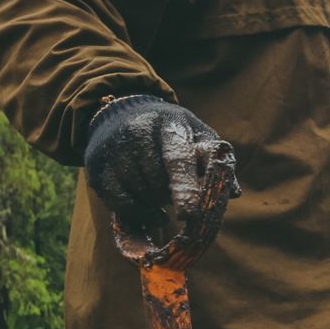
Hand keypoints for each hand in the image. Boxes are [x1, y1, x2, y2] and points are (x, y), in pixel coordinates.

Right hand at [84, 95, 236, 235]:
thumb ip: (214, 162)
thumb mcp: (196, 136)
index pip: (177, 158)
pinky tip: (154, 213)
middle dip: (174, 196)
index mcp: (170, 123)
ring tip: (163, 190)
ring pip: (141, 195)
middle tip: (183, 194)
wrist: (123, 113)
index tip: (189, 215)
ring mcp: (114, 149)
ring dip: (158, 203)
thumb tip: (232, 192)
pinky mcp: (97, 167)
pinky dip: (140, 214)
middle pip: (159, 183)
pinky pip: (121, 204)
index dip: (184, 187)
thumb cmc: (171, 132)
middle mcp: (137, 132)